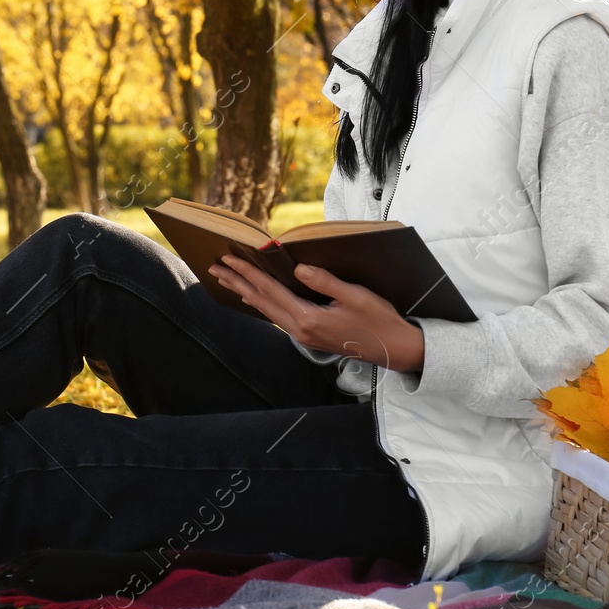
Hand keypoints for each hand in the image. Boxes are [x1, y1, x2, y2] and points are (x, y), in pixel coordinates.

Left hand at [208, 254, 425, 372]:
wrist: (393, 349)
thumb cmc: (378, 320)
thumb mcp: (355, 295)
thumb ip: (325, 281)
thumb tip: (298, 270)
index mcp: (308, 319)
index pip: (271, 290)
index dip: (248, 272)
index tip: (229, 259)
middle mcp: (300, 330)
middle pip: (261, 302)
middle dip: (237, 282)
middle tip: (215, 267)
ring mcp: (304, 335)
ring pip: (267, 310)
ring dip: (246, 292)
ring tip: (227, 279)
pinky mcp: (309, 335)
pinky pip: (278, 316)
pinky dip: (262, 302)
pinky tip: (255, 296)